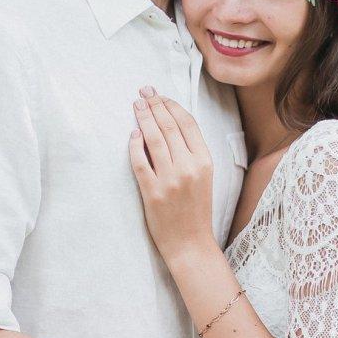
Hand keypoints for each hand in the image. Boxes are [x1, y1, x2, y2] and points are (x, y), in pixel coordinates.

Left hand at [128, 87, 214, 265]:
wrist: (190, 244)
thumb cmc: (196, 210)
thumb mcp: (204, 177)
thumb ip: (192, 153)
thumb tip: (170, 125)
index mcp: (205, 162)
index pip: (187, 124)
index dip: (172, 106)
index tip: (160, 95)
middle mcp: (189, 167)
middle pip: (169, 127)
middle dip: (155, 105)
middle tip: (144, 93)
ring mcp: (170, 180)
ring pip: (154, 140)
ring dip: (143, 119)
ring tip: (137, 105)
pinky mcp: (153, 192)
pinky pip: (140, 162)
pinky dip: (134, 146)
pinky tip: (132, 134)